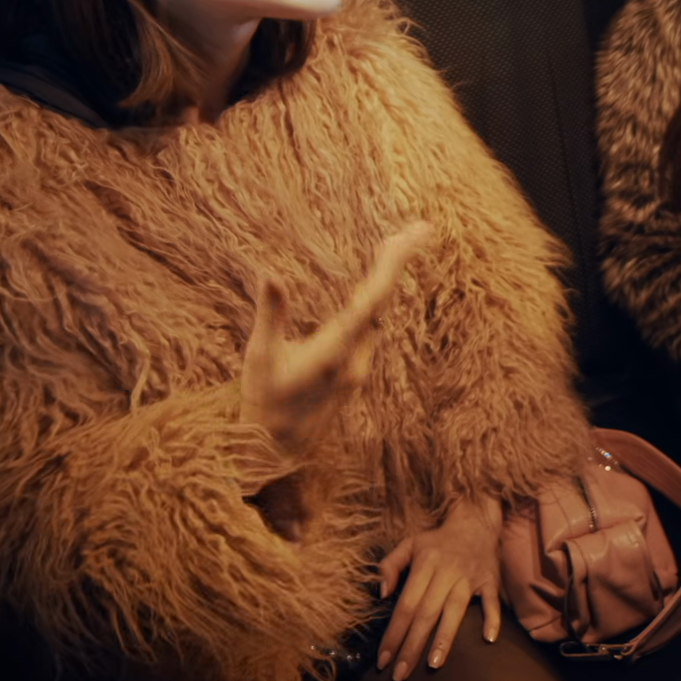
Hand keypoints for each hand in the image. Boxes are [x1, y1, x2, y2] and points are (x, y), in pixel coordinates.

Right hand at [239, 221, 432, 455]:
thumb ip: (270, 314)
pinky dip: (378, 297)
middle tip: (420, 227)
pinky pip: (373, 325)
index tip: (408, 238)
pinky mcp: (354, 372)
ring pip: (381, 314)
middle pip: (384, 302)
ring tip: (399, 243)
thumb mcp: (260, 356)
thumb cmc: (264, 402)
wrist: (276, 453)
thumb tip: (271, 273)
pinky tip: (376, 282)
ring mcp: (358, 368)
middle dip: (399, 263)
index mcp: (336, 352)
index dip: (393, 266)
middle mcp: (356, 359)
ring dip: (390, 278)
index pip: (372, 301)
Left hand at [375, 496, 503, 680]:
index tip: (383, 659)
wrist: (475, 521)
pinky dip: (492, 619)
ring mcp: (469, 577)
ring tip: (433, 665)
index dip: (393, 633)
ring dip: (444, 638)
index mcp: (425, 564)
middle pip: (426, 613)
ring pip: (455, 611)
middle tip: (400, 674)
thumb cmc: (438, 540)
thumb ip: (390, 566)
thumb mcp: (409, 544)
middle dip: (412, 646)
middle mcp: (446, 572)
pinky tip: (488, 639)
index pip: (406, 604)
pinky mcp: (490, 580)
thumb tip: (382, 594)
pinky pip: (491, 601)